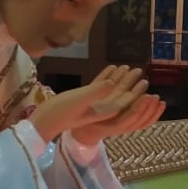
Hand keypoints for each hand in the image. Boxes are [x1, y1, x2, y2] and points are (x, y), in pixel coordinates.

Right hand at [28, 65, 162, 144]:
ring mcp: (91, 105)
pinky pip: (98, 87)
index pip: (125, 102)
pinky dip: (105, 77)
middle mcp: (100, 109)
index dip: (137, 93)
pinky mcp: (82, 100)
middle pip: (120, 96)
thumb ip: (97, 92)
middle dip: (130, 85)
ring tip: (127, 66)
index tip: (145, 82)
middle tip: (140, 70)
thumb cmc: (60, 112)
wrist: (42, 122)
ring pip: (109, 91)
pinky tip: (110, 67)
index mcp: (104, 111)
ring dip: (119, 79)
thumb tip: (113, 83)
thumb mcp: (79, 101)